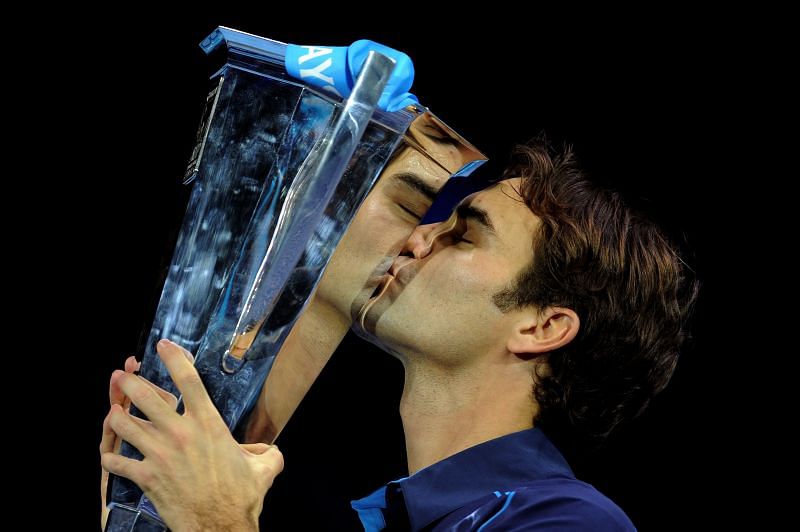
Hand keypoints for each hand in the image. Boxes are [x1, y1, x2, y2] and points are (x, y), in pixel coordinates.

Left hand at [99, 339, 283, 530]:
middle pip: (145, 397)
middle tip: (121, 377)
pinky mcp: (147, 477)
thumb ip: (267, 451)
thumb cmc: (242, 496)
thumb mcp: (265, 467)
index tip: (163, 346)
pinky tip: (111, 457)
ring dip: (115, 417)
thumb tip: (270, 449)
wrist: (221, 527)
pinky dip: (110, 458)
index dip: (173, 358)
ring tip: (114, 412)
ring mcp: (160, 455)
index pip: (188, 380)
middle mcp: (181, 433)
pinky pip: (117, 463)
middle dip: (129, 383)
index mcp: (208, 424)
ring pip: (124, 426)